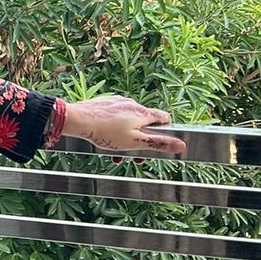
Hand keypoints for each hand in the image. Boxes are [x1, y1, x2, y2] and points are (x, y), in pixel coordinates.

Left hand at [63, 95, 186, 157]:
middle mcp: (132, 104)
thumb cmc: (106, 132)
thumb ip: (158, 143)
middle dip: (141, 141)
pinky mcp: (105, 104)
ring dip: (127, 138)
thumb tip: (182, 145)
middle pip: (145, 123)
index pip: (164, 118)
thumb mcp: (135, 142)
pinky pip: (116, 118)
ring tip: (116, 153)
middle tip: (134, 157)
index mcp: (143, 113)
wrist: (78, 120)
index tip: (159, 143)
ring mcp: (117, 102)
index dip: (165, 132)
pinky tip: (106, 139)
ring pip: (129, 122)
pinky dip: (115, 130)